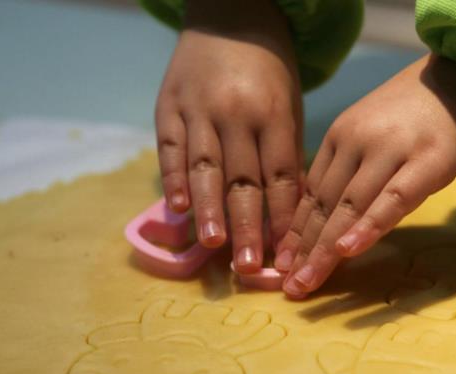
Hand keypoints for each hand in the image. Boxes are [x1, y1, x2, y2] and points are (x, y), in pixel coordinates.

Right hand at [155, 0, 303, 272]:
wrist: (230, 14)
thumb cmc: (268, 68)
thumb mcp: (288, 103)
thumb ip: (284, 151)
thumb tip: (286, 209)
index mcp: (272, 113)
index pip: (280, 175)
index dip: (282, 217)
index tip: (286, 253)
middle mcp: (235, 114)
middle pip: (242, 179)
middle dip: (246, 226)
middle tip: (248, 266)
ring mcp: (198, 109)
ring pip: (203, 168)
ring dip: (208, 209)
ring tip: (212, 244)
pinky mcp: (168, 106)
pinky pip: (169, 148)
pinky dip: (172, 179)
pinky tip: (175, 208)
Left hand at [275, 54, 455, 297]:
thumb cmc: (418, 116)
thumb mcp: (372, 137)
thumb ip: (349, 173)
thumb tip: (326, 223)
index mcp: (339, 138)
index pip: (310, 193)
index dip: (295, 232)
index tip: (279, 265)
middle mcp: (357, 143)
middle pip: (323, 204)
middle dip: (302, 249)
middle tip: (288, 287)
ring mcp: (390, 151)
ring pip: (348, 206)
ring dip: (323, 249)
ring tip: (306, 282)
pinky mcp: (427, 161)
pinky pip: (392, 200)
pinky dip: (367, 227)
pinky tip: (347, 251)